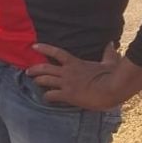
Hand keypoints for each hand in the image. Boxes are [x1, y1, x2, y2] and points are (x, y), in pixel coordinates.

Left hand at [26, 43, 141, 110]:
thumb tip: (111, 43)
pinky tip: (45, 98)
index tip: (34, 46)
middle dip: (35, 69)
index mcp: (76, 63)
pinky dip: (47, 97)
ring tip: (34, 82)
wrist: (113, 88)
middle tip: (28, 71)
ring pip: (45, 80)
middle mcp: (67, 72)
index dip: (44, 48)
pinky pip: (52, 95)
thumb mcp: (110, 62)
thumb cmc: (112, 75)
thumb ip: (108, 53)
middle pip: (45, 68)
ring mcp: (66, 83)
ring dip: (38, 81)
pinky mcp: (68, 95)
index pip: (56, 52)